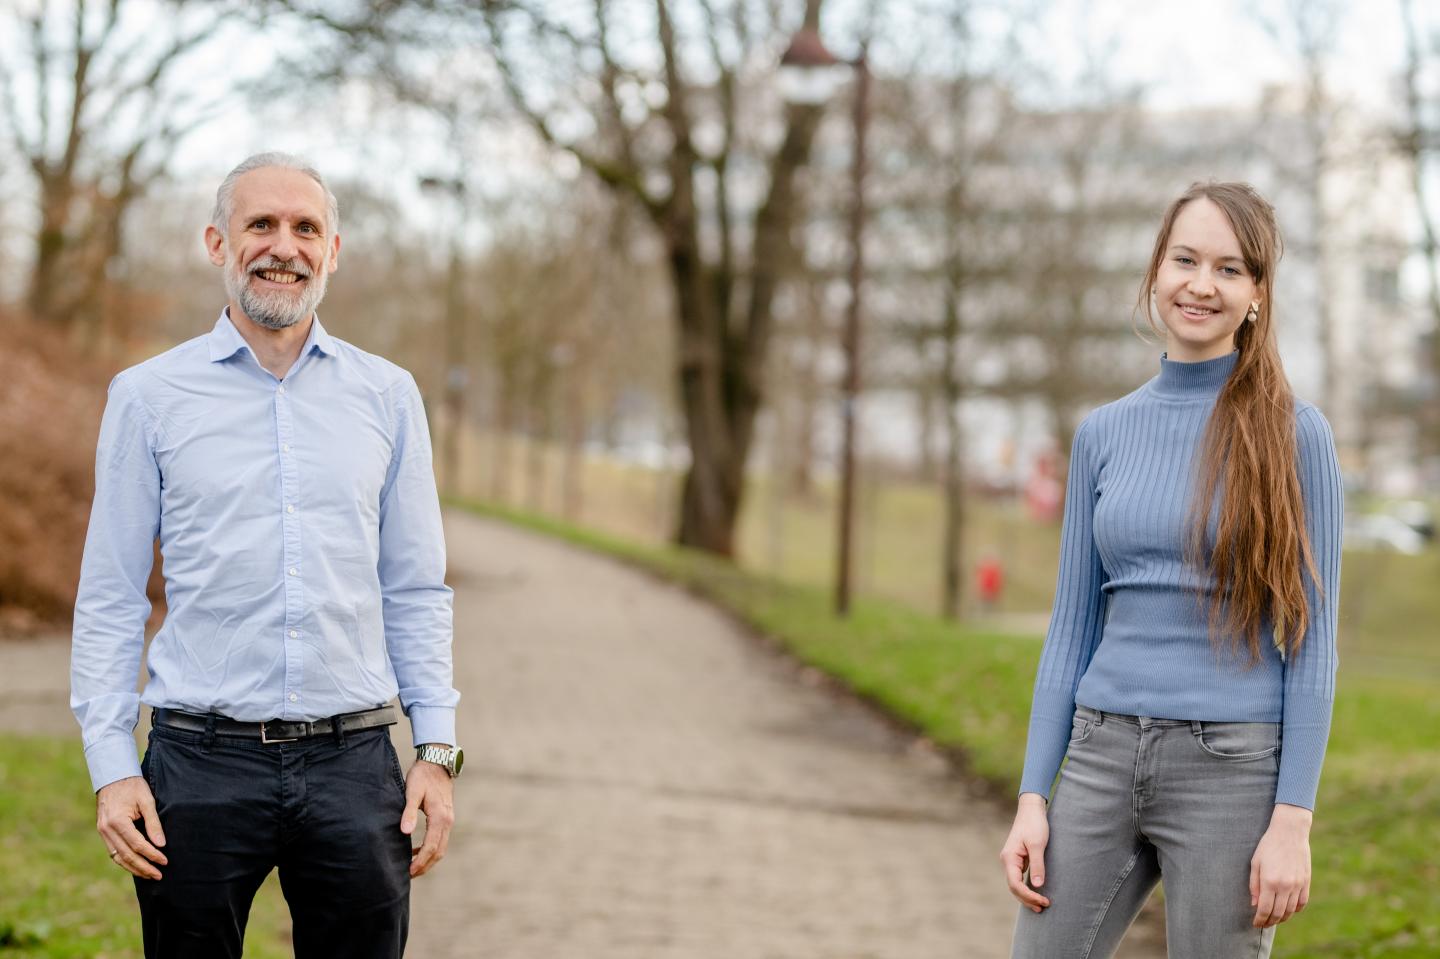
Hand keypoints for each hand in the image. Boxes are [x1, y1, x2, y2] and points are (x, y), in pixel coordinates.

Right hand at [96, 776, 166, 879]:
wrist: (113, 776)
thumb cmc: (133, 786)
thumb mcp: (147, 801)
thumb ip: (154, 823)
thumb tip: (161, 845)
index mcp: (117, 821)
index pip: (138, 845)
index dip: (152, 855)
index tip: (165, 861)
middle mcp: (106, 829)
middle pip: (126, 855)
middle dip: (143, 867)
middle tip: (158, 875)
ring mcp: (102, 832)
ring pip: (117, 857)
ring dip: (133, 868)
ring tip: (149, 875)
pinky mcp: (103, 832)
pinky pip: (113, 851)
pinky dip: (124, 861)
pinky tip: (136, 866)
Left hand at [401, 753, 454, 877]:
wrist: (437, 762)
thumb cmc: (422, 776)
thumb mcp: (412, 792)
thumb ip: (409, 812)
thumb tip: (405, 832)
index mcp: (440, 817)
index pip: (431, 846)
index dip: (420, 861)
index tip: (408, 872)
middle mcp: (448, 821)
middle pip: (439, 851)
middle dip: (425, 865)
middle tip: (409, 875)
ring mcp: (449, 819)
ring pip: (441, 847)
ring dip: (429, 859)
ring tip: (412, 867)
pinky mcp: (447, 817)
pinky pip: (441, 839)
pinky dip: (431, 849)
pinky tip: (417, 850)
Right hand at [1000, 793, 1050, 912]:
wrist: (1031, 809)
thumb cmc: (1034, 824)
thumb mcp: (1038, 844)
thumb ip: (1038, 864)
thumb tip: (1037, 885)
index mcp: (1009, 858)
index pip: (1015, 884)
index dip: (1028, 895)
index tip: (1043, 900)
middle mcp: (1008, 861)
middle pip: (1014, 887)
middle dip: (1028, 899)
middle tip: (1044, 907)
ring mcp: (1012, 861)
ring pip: (1016, 884)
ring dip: (1027, 896)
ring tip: (1041, 905)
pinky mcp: (1018, 859)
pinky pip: (1020, 878)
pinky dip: (1027, 888)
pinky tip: (1036, 892)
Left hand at [1249, 803, 1311, 927]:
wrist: (1290, 833)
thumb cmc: (1268, 846)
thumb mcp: (1255, 863)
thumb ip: (1254, 885)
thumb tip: (1255, 904)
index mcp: (1269, 881)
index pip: (1264, 909)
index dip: (1260, 920)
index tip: (1255, 924)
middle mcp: (1285, 886)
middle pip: (1278, 913)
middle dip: (1269, 922)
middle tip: (1263, 924)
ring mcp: (1297, 885)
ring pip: (1290, 910)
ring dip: (1282, 918)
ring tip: (1274, 919)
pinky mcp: (1306, 882)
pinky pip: (1302, 903)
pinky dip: (1295, 910)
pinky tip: (1288, 911)